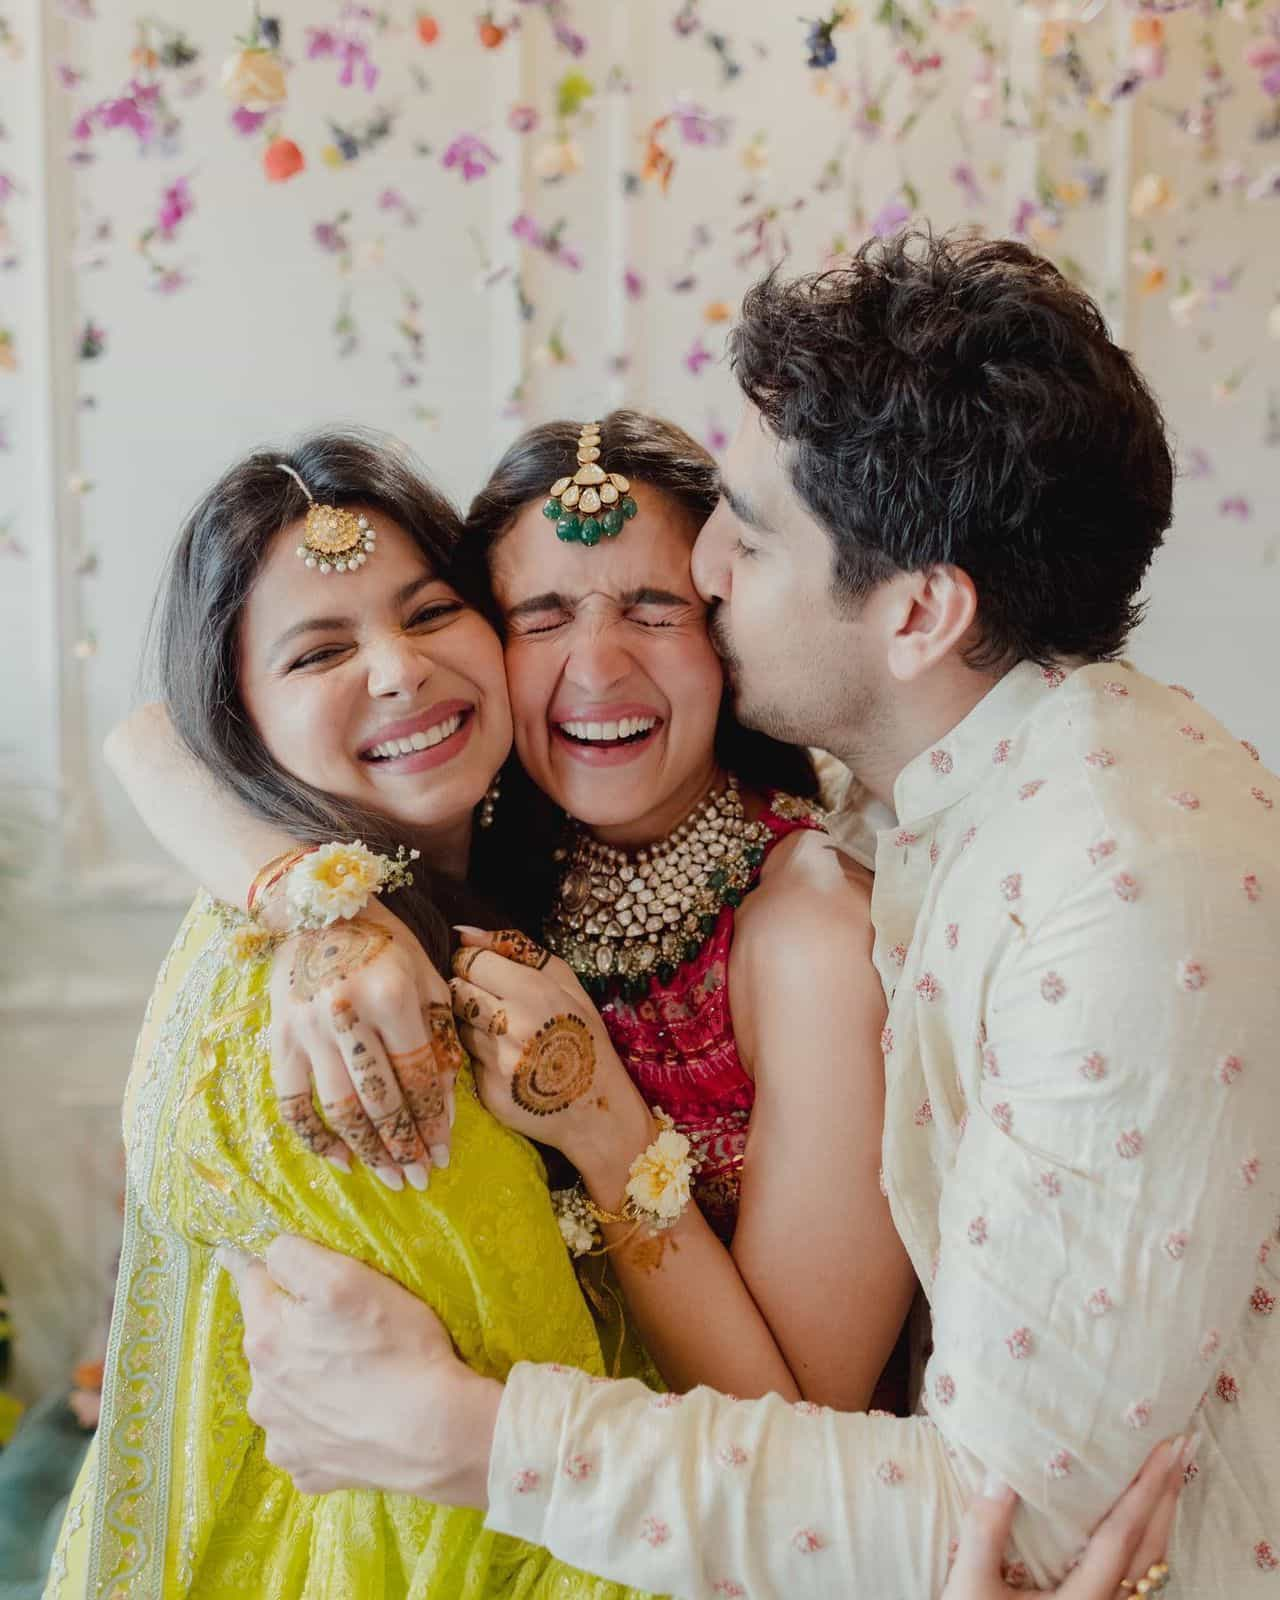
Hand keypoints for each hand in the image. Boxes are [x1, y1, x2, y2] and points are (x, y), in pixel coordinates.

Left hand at [219, 1235, 500, 1504]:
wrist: (434, 1433)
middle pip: (270, 1339)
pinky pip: (305, 1436)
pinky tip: (352, 1416)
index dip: (268, 1266)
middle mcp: (261, 1393)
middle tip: (343, 1325)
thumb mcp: (346, 1279)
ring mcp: (283, 1439)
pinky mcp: (309, 1471)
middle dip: (293, 1326)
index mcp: (265, 1339)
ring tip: (351, 1375)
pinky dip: (321, 1423)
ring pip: (284, 1391)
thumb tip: (267, 1254)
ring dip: (303, 1378)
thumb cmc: (395, 1348)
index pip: (252, 1283)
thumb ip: (294, 1257)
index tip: (270, 1261)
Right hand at [267, 897, 463, 1190]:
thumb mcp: (425, 974)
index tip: (443, 1154)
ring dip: (366, 1150)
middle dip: (402, 1146)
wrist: (313, 907)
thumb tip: (448, 1102)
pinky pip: (291, 1102)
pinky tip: (339, 1159)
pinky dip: (312, 1137)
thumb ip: (440, 1034)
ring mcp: (306, 1029)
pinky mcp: (277, 1038)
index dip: (432, 1120)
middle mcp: (346, 1014)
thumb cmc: (383, 941)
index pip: (417, 1074)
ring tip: (389, 1176)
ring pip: (338, 1108)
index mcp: (391, 994)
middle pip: (379, 1100)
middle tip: (419, 1179)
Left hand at [448, 926, 651, 1186]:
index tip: (484, 971)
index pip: (471, 961)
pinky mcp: (486, 1089)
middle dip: (466, 990)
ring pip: (456, 1024)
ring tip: (501, 1031)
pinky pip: (465, 1058)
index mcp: (534, 991)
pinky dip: (477, 1055)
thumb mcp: (567, 984)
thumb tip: (463, 933)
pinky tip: (504, 1059)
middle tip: (490, 1000)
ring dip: (470, 1024)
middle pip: (456, 989)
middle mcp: (511, 1024)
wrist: (597, 1108)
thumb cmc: (583, 1037)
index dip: (474, 963)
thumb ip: (516, 949)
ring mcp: (496, 1059)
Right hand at [944, 1436, 1188, 1599]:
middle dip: (1167, 1498)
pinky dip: (1143, 1544)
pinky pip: (1134, 1578)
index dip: (1144, 1491)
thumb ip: (984, 1532)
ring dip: (1160, 1520)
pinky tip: (1135, 1527)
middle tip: (1182, 1450)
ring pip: (1148, 1569)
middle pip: (1149, 1552)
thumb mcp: (969, 1589)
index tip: (1166, 1450)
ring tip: (1166, 1480)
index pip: (1120, 1537)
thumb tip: (999, 1473)